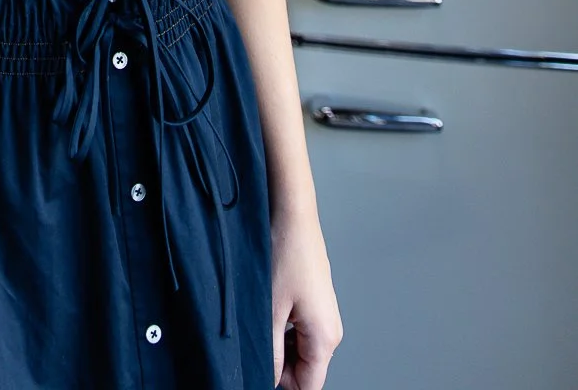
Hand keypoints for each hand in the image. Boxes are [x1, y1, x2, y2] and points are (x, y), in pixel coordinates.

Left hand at [271, 208, 342, 389]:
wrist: (291, 212)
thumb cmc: (285, 252)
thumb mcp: (269, 309)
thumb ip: (271, 352)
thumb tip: (269, 378)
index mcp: (325, 338)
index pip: (309, 386)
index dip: (284, 386)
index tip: (259, 375)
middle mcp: (330, 330)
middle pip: (306, 369)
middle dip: (280, 367)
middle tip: (253, 349)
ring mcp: (323, 314)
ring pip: (301, 350)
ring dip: (278, 347)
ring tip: (256, 327)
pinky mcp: (314, 301)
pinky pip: (299, 331)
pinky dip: (282, 330)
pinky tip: (264, 313)